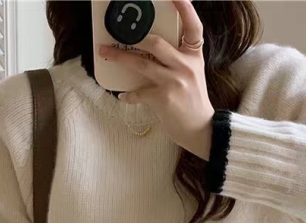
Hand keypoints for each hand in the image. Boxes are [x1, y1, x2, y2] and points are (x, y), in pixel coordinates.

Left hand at [99, 0, 213, 159]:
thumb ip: (177, 57)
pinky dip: (129, 95)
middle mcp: (185, 65)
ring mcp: (174, 82)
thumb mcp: (191, 73)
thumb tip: (151, 45)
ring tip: (105, 53)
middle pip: (156, 43)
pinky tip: (124, 96)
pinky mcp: (163, 99)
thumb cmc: (192, 100)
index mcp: (193, 55)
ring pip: (142, 64)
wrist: (199, 129)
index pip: (193, 26)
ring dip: (120, 58)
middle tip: (118, 35)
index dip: (185, 8)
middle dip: (134, 38)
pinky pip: (139, 92)